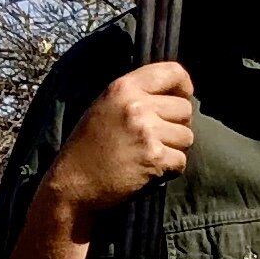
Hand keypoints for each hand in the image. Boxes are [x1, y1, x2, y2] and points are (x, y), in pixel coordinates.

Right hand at [41, 62, 196, 218]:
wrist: (72, 186)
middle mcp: (137, 106)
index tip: (181, 98)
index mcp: (123, 88)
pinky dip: (169, 170)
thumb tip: (176, 95)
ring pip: (186, 136)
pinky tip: (147, 171)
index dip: (184, 87)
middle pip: (185, 109)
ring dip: (173, 149)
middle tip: (154, 139)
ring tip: (147, 155)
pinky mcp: (155, 158)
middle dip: (176, 125)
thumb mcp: (105, 107)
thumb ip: (136, 95)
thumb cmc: (87, 149)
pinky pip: (181, 161)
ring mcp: (147, 132)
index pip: (173, 72)